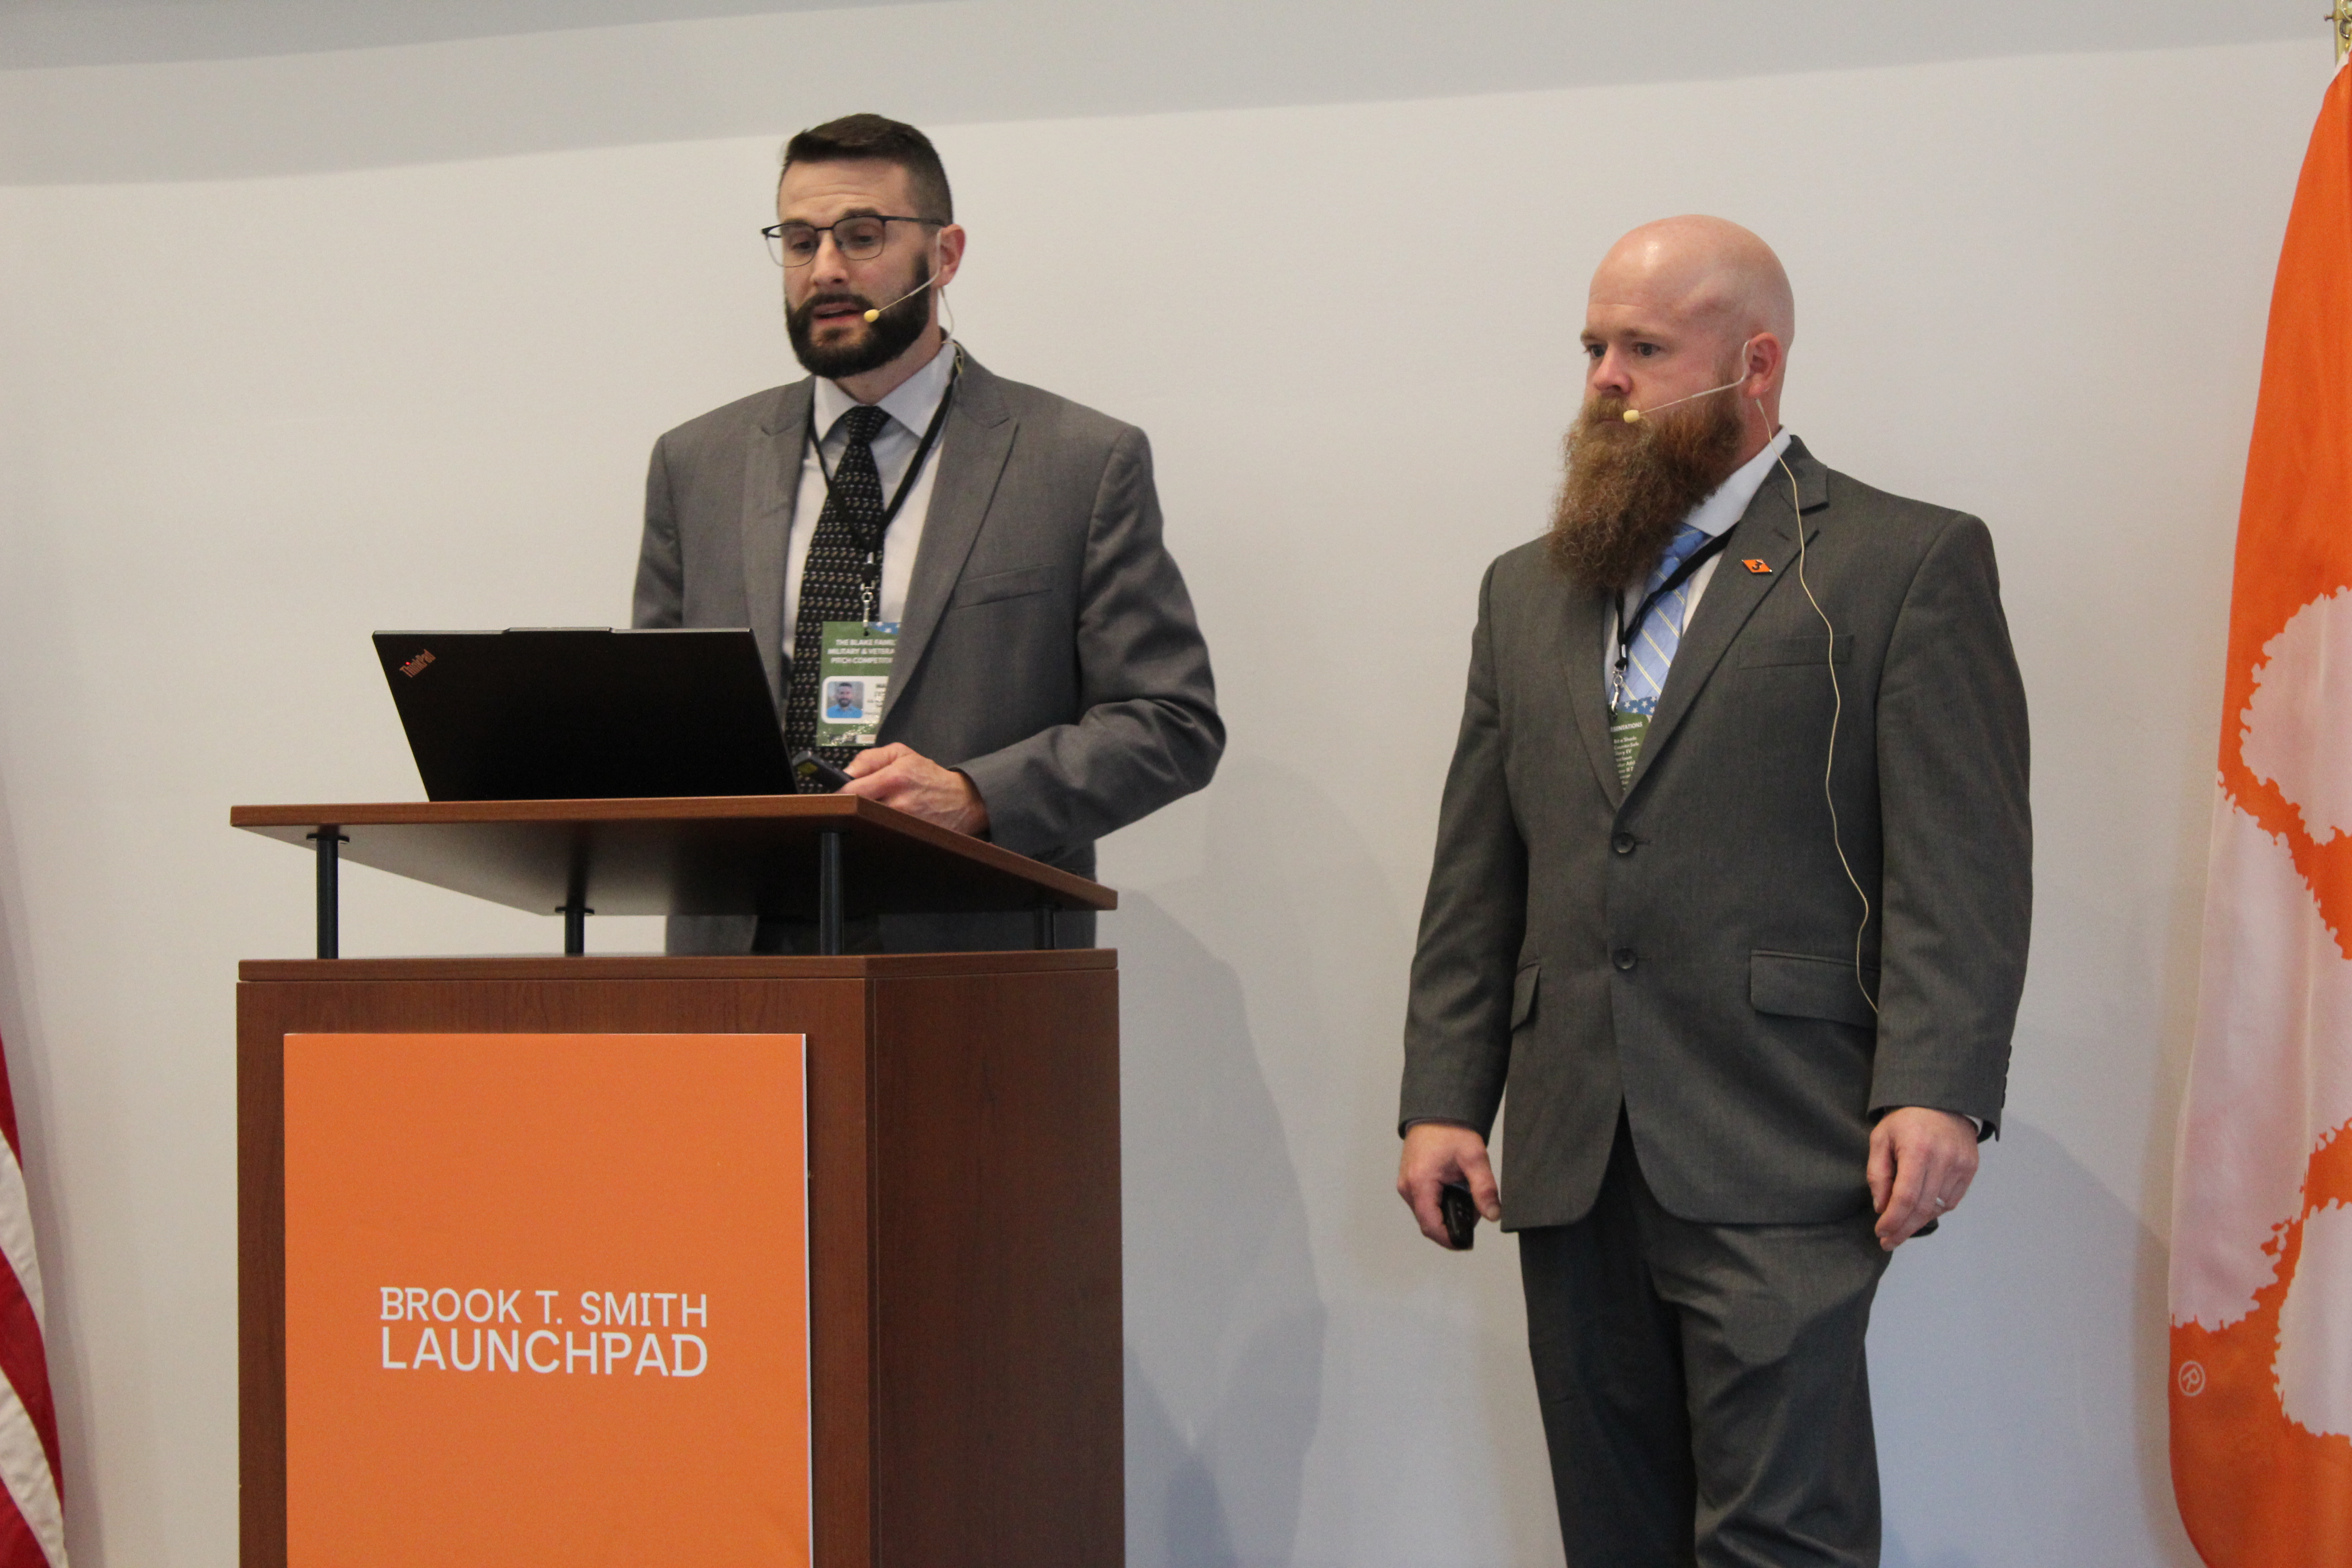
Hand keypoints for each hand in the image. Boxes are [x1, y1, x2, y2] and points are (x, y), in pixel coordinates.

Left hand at [841, 744, 990, 834]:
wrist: (962, 800)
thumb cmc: (930, 777)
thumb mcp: (902, 754)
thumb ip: (870, 758)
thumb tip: (846, 771)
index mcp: (894, 778)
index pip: (851, 790)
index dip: (840, 792)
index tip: (838, 792)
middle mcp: (898, 803)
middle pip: (856, 810)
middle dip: (852, 806)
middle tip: (854, 802)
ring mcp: (904, 823)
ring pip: (868, 823)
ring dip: (865, 818)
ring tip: (874, 810)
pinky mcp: (909, 837)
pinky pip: (883, 834)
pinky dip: (880, 828)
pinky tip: (886, 822)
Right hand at [1396, 1123, 1501, 1248]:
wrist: (1436, 1112)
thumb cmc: (1451, 1131)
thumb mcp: (1474, 1158)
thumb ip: (1485, 1188)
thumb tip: (1493, 1214)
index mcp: (1420, 1182)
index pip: (1431, 1226)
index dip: (1449, 1239)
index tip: (1466, 1243)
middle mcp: (1408, 1187)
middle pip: (1428, 1223)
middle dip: (1452, 1224)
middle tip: (1474, 1210)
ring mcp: (1406, 1185)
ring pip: (1425, 1214)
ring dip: (1446, 1214)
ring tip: (1467, 1197)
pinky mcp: (1409, 1182)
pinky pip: (1423, 1203)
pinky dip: (1440, 1204)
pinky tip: (1455, 1191)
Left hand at [1867, 1106, 1978, 1250]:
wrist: (1941, 1100)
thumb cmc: (1906, 1120)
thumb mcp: (1880, 1139)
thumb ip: (1878, 1174)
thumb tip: (1882, 1207)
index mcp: (1917, 1150)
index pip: (1905, 1197)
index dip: (1893, 1220)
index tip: (1881, 1232)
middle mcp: (1943, 1159)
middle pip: (1923, 1208)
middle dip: (1903, 1229)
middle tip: (1889, 1241)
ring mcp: (1960, 1165)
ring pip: (1939, 1208)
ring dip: (1918, 1222)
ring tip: (1901, 1227)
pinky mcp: (1970, 1168)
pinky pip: (1952, 1200)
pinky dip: (1935, 1210)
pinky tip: (1921, 1210)